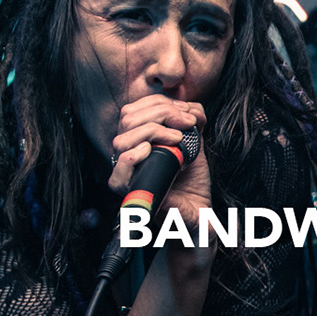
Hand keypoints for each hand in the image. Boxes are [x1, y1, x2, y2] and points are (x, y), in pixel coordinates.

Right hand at [108, 96, 209, 218]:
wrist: (198, 212)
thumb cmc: (193, 181)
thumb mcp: (194, 144)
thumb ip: (192, 123)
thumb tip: (193, 108)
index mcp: (136, 140)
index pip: (133, 110)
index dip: (159, 103)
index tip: (187, 111)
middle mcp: (127, 155)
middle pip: (127, 119)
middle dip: (161, 112)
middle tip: (188, 122)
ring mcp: (126, 174)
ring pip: (121, 140)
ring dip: (152, 130)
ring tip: (178, 138)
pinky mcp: (130, 194)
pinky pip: (118, 171)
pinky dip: (133, 156)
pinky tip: (150, 150)